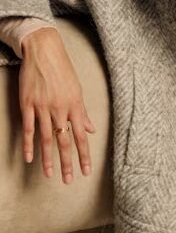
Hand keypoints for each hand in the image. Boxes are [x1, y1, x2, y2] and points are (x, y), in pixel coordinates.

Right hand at [19, 28, 95, 183]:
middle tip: (68, 180)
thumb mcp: (77, 90)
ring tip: (50, 175)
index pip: (81, 136)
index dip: (84, 155)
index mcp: (75, 106)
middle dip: (68, 163)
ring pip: (46, 138)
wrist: (44, 51)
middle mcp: (61, 109)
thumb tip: (91, 129)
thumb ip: (82, 112)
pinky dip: (28, 145)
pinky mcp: (28, 104)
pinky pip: (28, 128)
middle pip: (65, 141)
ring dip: (48, 159)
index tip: (86, 172)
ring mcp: (43, 107)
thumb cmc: (62, 70)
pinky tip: (28, 158)